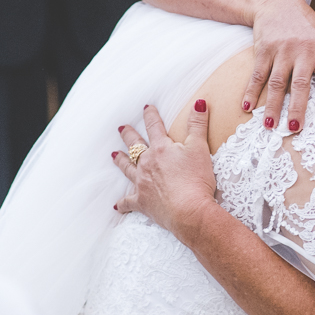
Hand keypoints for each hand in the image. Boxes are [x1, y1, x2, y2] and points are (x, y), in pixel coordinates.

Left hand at [112, 102, 218, 238]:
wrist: (189, 211)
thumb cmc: (196, 179)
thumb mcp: (200, 148)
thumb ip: (198, 124)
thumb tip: (199, 102)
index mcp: (161, 149)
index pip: (154, 127)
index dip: (151, 116)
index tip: (146, 108)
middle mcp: (147, 164)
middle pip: (135, 146)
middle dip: (129, 135)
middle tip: (122, 128)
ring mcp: (142, 183)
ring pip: (127, 169)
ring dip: (120, 161)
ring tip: (114, 155)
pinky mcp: (142, 202)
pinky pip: (127, 202)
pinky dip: (122, 204)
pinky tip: (116, 205)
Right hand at [247, 0, 314, 132]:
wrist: (279, 4)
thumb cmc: (312, 27)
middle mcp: (304, 51)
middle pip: (300, 84)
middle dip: (297, 107)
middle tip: (295, 128)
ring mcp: (282, 51)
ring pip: (277, 83)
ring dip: (272, 105)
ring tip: (270, 125)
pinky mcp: (264, 50)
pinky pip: (257, 74)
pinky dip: (251, 91)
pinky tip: (246, 107)